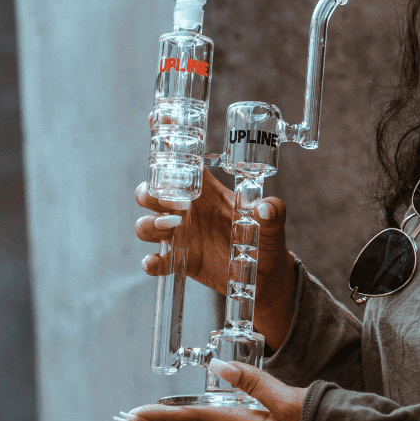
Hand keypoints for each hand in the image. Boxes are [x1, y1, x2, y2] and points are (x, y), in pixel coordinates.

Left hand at [114, 359, 304, 420]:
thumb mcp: (287, 400)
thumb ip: (254, 383)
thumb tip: (217, 368)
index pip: (195, 418)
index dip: (163, 415)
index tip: (136, 416)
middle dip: (160, 420)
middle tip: (128, 419)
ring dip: (175, 418)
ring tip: (152, 417)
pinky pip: (220, 419)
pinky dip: (198, 415)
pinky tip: (195, 413)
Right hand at [134, 168, 296, 349]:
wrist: (265, 275)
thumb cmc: (265, 241)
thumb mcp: (273, 226)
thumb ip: (273, 213)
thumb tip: (266, 207)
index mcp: (208, 193)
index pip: (182, 167)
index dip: (168, 154)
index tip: (161, 145)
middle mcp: (188, 211)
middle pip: (151, 194)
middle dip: (150, 194)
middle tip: (172, 203)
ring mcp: (181, 236)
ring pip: (146, 225)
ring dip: (149, 225)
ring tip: (170, 228)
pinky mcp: (181, 261)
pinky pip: (157, 261)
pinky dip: (151, 262)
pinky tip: (155, 262)